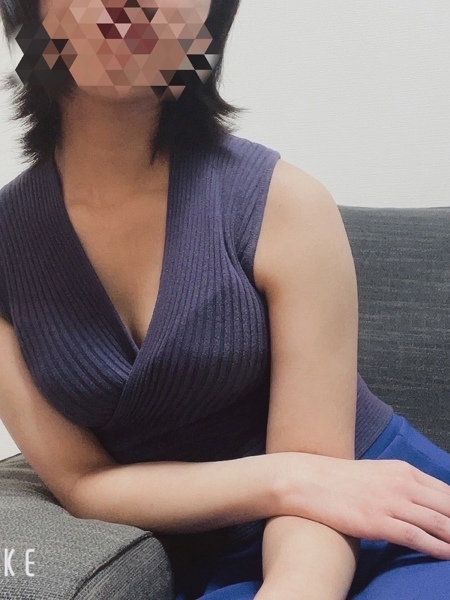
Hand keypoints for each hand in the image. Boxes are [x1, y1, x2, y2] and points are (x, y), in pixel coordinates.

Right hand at [277, 452, 449, 559]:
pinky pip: (416, 537)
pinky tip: (447, 555)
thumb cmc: (339, 480)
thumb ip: (400, 485)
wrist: (308, 480)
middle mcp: (402, 483)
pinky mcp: (377, 521)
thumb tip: (421, 504)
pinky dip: (437, 548)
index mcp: (403, 470)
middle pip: (448, 507)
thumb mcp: (377, 473)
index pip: (447, 492)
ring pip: (438, 523)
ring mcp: (390, 502)